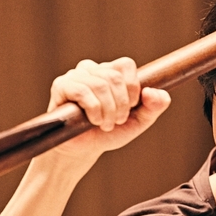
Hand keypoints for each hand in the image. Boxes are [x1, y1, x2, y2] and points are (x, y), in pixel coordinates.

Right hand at [43, 57, 169, 168]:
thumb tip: (153, 92)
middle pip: (114, 77)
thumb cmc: (108, 133)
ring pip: (99, 84)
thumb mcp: (137, 122)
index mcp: (110, 72)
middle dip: (121, 104)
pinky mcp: (61, 86)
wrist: (82, 150)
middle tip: (116, 122)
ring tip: (104, 125)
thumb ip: (154, 107)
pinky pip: (82, 90)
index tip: (131, 107)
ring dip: (107, 110)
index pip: (125, 64)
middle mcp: (92, 69)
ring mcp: (75, 76)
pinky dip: (93, 109)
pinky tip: (93, 121)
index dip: (132, 87)